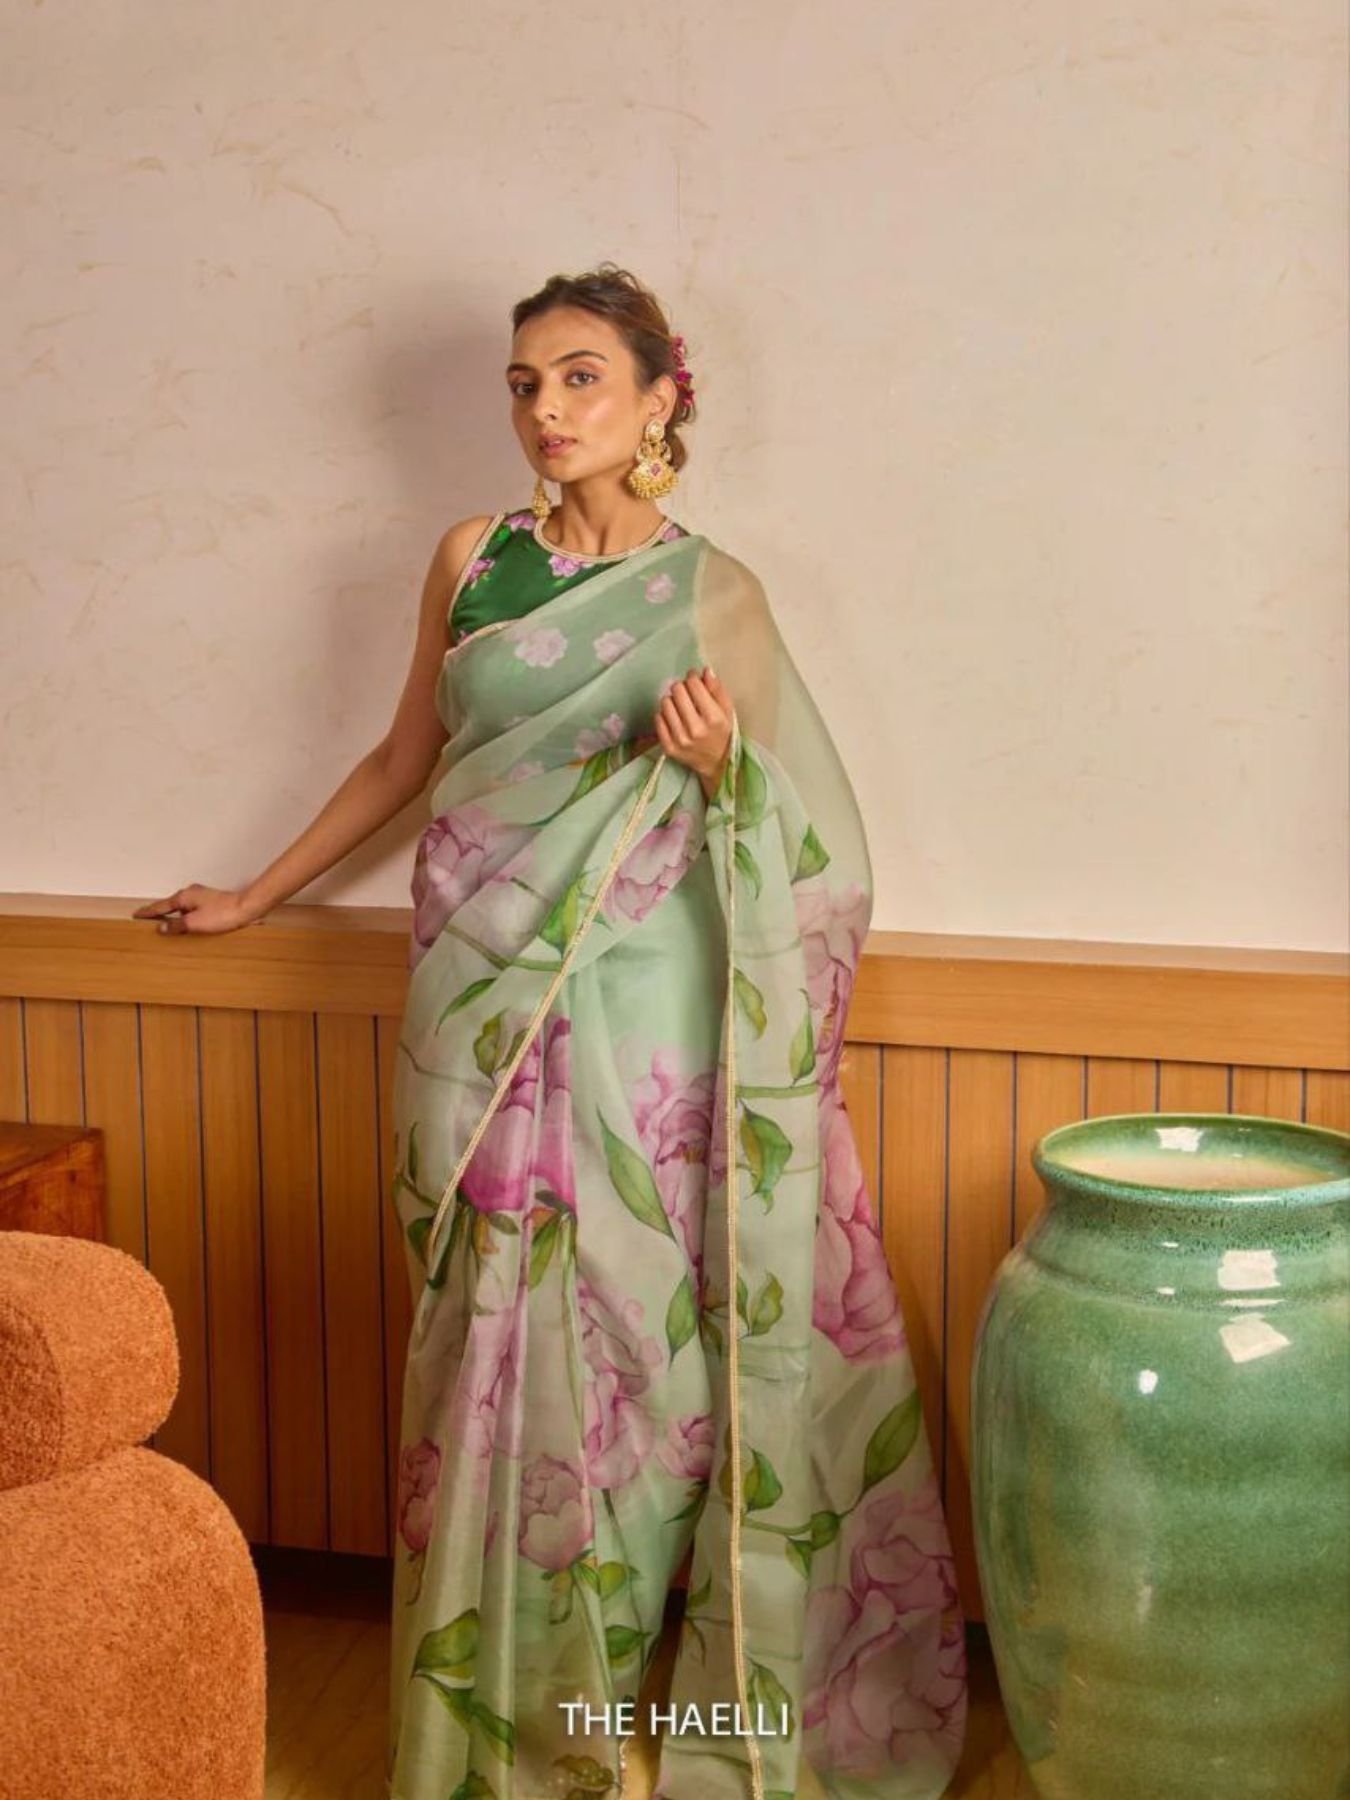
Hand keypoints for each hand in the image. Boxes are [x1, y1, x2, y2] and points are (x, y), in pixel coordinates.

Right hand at [131, 885, 263, 935]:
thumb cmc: (224, 914)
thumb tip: (161, 928)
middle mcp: (191, 893)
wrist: (246, 908)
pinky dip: (185, 915)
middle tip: (146, 917)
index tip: (137, 914)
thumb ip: (176, 926)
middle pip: (169, 904)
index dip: (147, 912)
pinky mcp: (211, 902)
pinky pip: (191, 908)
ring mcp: (201, 896)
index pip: (160, 906)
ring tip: (164, 922)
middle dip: (158, 911)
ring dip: (173, 914)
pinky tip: (187, 922)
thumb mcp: (194, 923)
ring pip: (181, 906)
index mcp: (183, 897)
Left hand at [654, 666, 732, 799]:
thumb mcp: (727, 710)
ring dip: (672, 700)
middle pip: (677, 690)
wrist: (716, 763)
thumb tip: (705, 670)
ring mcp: (680, 739)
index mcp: (713, 718)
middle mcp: (695, 729)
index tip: (694, 680)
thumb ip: (717, 689)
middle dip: (682, 687)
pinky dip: (665, 714)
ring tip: (681, 706)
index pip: (694, 684)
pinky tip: (674, 717)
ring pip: (665, 702)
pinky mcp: (668, 747)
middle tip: (687, 693)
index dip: (693, 678)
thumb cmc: (722, 733)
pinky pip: (658, 718)